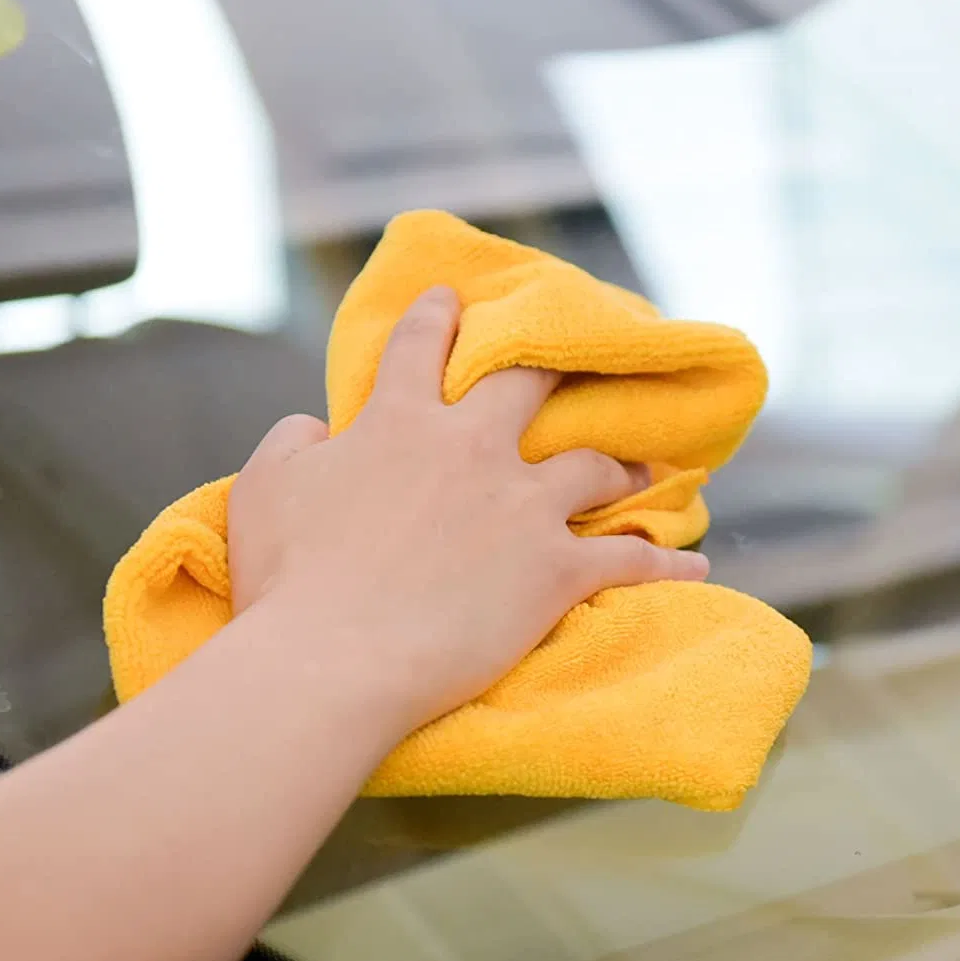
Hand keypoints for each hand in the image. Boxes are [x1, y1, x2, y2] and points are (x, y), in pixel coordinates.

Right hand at [228, 286, 709, 734]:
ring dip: (620, 463)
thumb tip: (316, 425)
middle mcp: (473, 448)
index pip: (425, 347)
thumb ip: (292, 442)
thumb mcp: (263, 489)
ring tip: (640, 467)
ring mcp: (523, 507)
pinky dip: (666, 564)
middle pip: (531, 385)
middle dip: (556, 367)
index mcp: (401, 421)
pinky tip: (696, 568)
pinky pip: (628, 561)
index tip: (453, 301)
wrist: (334, 659)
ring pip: (592, 465)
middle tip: (578, 364)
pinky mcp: (556, 571)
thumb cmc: (287, 578)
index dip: (439, 317)